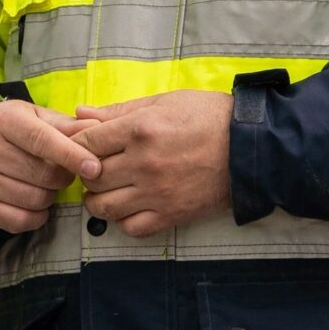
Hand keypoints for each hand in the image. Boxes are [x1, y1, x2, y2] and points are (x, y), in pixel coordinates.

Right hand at [0, 100, 102, 233]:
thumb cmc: (13, 131)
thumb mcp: (36, 117)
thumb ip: (67, 124)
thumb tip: (97, 127)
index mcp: (1, 120)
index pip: (41, 140)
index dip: (71, 155)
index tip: (95, 168)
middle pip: (44, 175)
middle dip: (63, 177)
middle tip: (61, 171)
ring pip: (36, 199)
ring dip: (50, 196)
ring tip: (43, 184)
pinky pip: (22, 221)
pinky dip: (36, 216)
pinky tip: (32, 202)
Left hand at [76, 90, 233, 237]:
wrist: (252, 146)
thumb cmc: (208, 117)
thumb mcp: (163, 102)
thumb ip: (118, 110)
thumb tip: (79, 113)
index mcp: (139, 130)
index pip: (85, 143)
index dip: (76, 146)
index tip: (81, 147)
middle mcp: (144, 163)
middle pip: (91, 177)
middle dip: (86, 173)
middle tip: (94, 168)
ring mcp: (158, 192)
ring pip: (104, 207)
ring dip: (98, 200)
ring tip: (107, 190)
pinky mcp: (173, 214)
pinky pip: (132, 227)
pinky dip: (123, 221)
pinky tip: (128, 207)